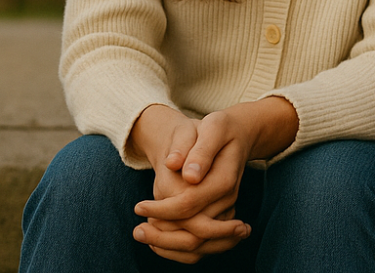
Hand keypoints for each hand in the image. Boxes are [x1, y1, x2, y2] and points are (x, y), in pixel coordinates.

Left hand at [129, 98, 296, 260]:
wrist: (238, 134)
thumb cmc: (221, 128)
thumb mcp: (213, 127)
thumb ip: (201, 150)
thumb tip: (188, 175)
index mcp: (224, 179)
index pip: (189, 204)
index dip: (162, 209)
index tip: (138, 206)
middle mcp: (227, 199)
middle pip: (194, 232)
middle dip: (162, 235)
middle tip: (136, 231)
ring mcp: (225, 210)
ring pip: (198, 244)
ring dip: (168, 245)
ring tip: (143, 235)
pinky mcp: (220, 217)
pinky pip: (200, 243)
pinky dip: (178, 247)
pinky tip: (157, 238)